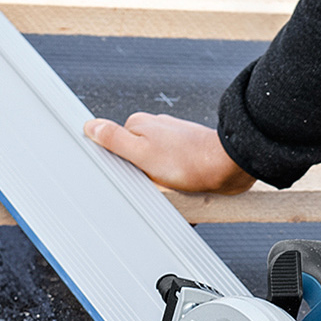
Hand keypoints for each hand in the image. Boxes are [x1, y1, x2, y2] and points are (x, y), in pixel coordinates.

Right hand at [83, 113, 255, 194]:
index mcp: (140, 125)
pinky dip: (176, 187)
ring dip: (160, 186)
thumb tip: (90, 127)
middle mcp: (156, 129)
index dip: (118, 165)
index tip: (126, 176)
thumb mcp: (143, 153)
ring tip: (171, 192)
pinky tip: (182, 194)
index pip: (114, 146)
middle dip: (141, 179)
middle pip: (133, 161)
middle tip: (152, 187)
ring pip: (154, 170)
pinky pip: (174, 175)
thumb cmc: (191, 161)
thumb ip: (114, 140)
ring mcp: (172, 142)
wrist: (230, 167)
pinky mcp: (187, 156)